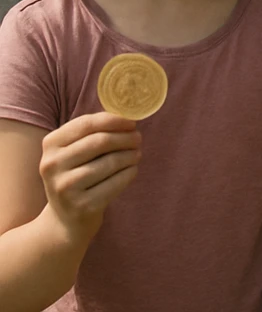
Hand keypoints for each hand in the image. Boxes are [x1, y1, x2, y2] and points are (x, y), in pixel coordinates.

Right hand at [38, 113, 140, 240]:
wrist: (66, 219)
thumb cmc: (77, 173)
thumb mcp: (74, 150)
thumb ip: (94, 131)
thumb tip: (128, 114)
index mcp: (50, 145)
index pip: (86, 123)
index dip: (114, 120)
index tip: (132, 122)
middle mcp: (52, 166)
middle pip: (100, 141)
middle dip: (126, 137)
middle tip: (138, 138)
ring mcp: (65, 188)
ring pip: (110, 162)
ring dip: (131, 155)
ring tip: (137, 154)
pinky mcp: (82, 206)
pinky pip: (115, 182)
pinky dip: (129, 173)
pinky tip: (132, 170)